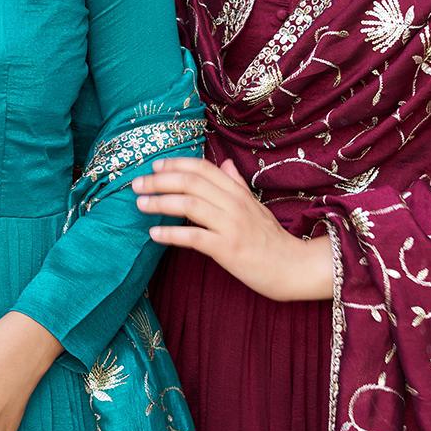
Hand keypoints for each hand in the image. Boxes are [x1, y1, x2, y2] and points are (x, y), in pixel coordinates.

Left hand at [133, 157, 333, 301]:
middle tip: (137, 184)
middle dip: (160, 181)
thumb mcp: (256, 206)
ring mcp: (231, 225)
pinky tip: (154, 234)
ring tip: (140, 204)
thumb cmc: (271, 238)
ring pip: (189, 205)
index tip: (155, 166)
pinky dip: (171, 234)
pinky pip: (193, 237)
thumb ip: (237, 184)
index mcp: (238, 192)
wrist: (293, 267)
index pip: (203, 168)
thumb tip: (225, 163)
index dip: (176, 164)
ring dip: (160, 203)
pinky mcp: (227, 249)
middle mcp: (233, 203)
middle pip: (191, 182)